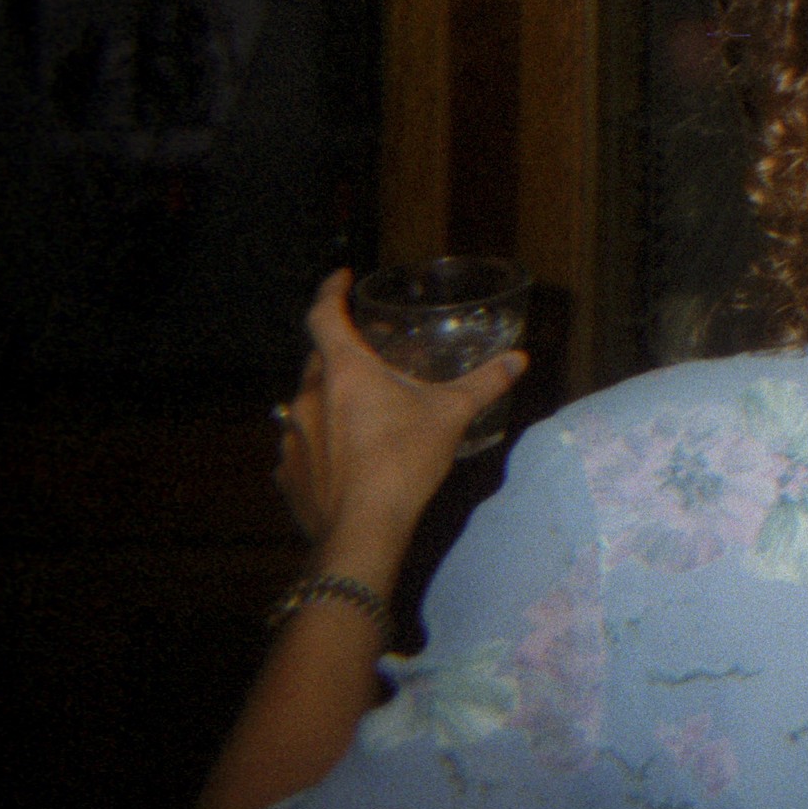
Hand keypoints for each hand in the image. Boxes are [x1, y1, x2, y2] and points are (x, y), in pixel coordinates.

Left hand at [273, 271, 527, 573]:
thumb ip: (485, 383)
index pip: (323, 316)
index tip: (341, 278)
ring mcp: (292, 437)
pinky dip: (319, 444)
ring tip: (360, 413)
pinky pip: (300, 446)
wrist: (362, 530)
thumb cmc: (404, 460)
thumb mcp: (451, 415)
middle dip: (339, 353)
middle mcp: (308, 396)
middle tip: (369, 356)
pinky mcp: (287, 473)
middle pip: (317, 360)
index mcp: (343, 371)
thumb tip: (520, 359)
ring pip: (307, 404)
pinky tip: (342, 459)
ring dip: (330, 401)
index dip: (330, 292)